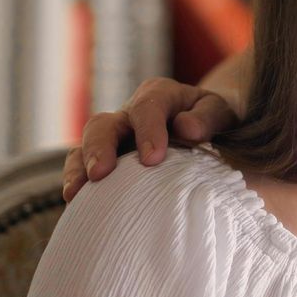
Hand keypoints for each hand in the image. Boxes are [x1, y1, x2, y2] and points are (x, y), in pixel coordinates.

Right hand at [63, 76, 237, 200]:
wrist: (210, 129)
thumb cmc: (214, 121)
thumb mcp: (220, 113)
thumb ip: (207, 118)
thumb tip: (186, 128)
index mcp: (160, 96)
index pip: (147, 107)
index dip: (147, 131)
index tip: (152, 159)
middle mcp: (130, 113)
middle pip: (104, 123)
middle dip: (100, 147)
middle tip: (101, 173)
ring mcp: (115, 136)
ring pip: (86, 144)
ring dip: (80, 166)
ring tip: (77, 191)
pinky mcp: (107, 158)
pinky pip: (81, 164)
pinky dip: (75, 179)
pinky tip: (75, 200)